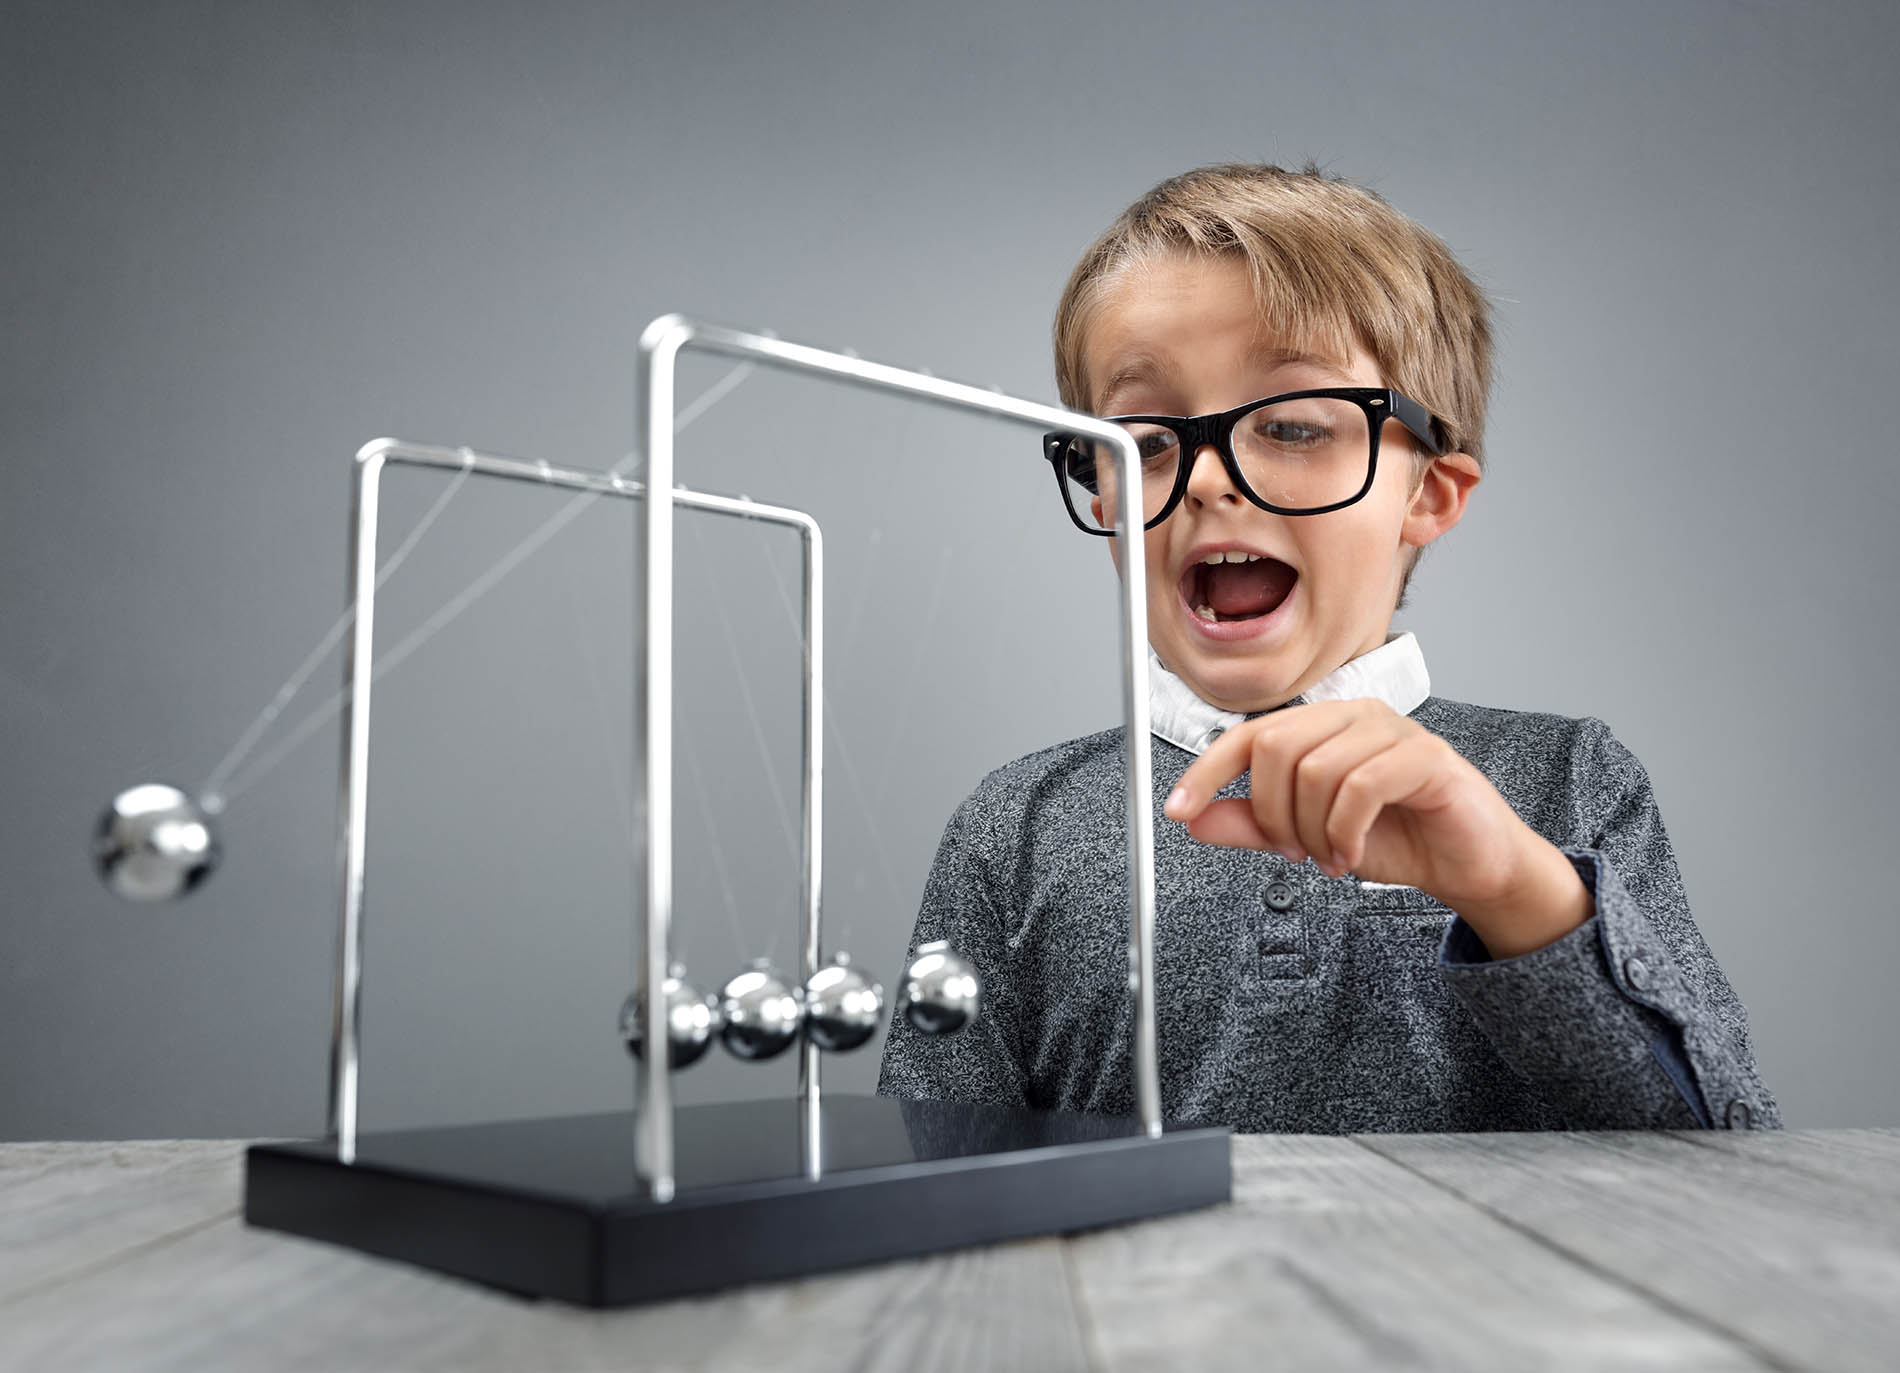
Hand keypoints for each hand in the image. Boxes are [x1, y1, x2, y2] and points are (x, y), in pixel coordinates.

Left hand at [1162, 699, 1591, 956]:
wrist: (1466, 862)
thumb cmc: (1394, 837)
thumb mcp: (1307, 835)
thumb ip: (1252, 825)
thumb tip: (1194, 818)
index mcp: (1321, 725)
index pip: (1247, 735)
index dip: (1206, 771)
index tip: (1178, 809)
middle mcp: (1353, 715)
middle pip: (1274, 748)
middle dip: (1272, 813)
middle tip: (1293, 851)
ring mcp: (1392, 730)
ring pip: (1314, 770)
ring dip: (1313, 831)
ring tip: (1331, 857)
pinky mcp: (1426, 755)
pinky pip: (1360, 786)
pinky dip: (1345, 832)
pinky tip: (1352, 854)